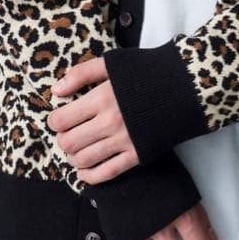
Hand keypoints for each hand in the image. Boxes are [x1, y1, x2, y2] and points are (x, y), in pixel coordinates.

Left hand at [47, 55, 138, 184]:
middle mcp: (111, 122)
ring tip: (75, 149)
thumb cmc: (146, 71)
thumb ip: (81, 74)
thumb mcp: (112, 63)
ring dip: (73, 157)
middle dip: (62, 140)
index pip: (62, 120)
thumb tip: (56, 91)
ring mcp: (124, 141)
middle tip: (66, 134)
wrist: (184, 86)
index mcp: (102, 98)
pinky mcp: (137, 155)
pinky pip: (105, 173)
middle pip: (69, 143)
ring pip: (83, 160)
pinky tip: (84, 170)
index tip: (58, 118)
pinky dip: (89, 176)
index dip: (54, 121)